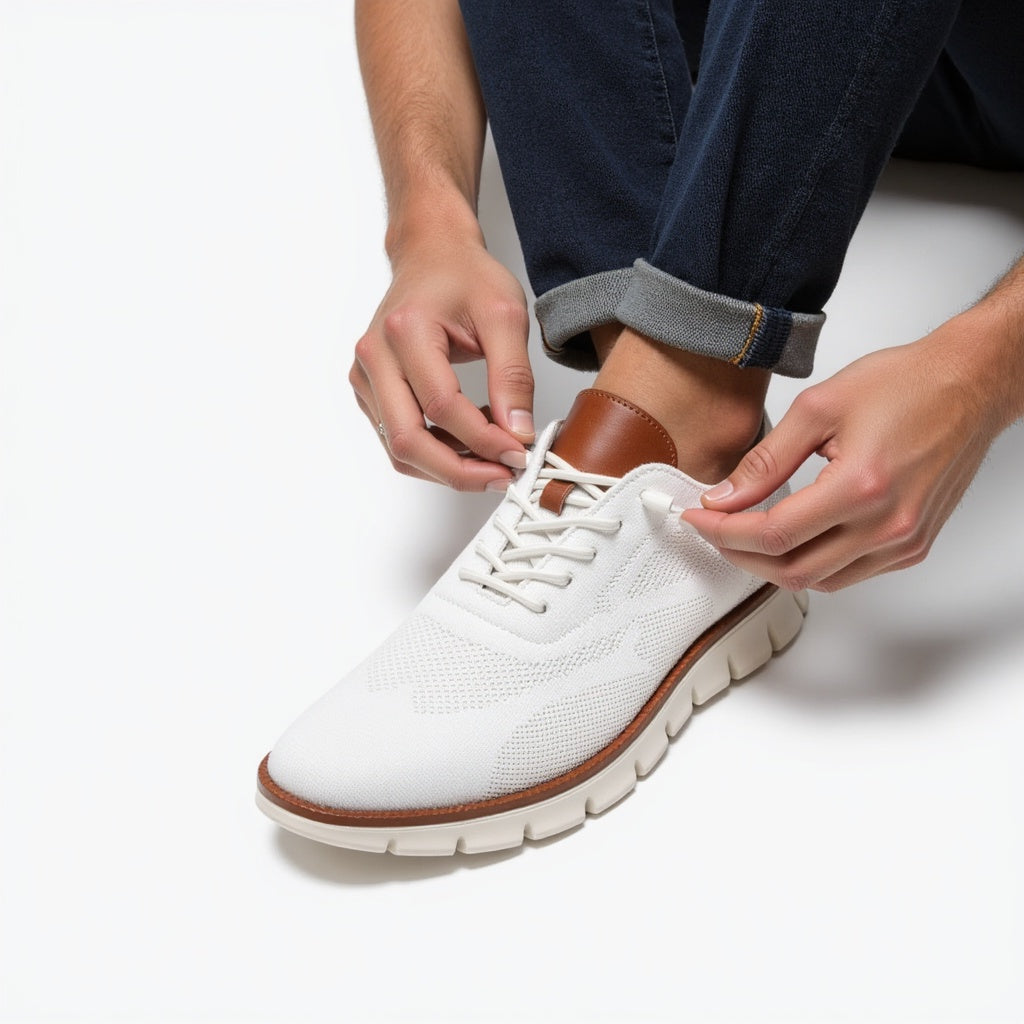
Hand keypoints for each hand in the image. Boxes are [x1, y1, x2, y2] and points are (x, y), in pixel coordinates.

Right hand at [350, 239, 534, 490]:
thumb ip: (513, 376)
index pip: (442, 406)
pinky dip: (434, 452)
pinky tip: (468, 442)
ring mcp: (366, 377)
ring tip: (491, 463)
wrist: (432, 254)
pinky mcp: (369, 391)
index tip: (519, 453)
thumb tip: (518, 433)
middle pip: (408, 440)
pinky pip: (397, 438)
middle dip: (460, 470)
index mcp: (405, 331)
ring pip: (399, 449)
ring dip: (447, 467)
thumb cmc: (464, 276)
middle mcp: (375, 356)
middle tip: (502, 476)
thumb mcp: (505, 316)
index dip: (483, 440)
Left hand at [681, 321, 1007, 591]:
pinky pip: (849, 574)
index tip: (698, 517)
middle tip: (713, 528)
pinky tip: (791, 539)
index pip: (773, 533)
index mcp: (862, 487)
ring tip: (744, 535)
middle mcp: (888, 524)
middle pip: (792, 569)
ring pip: (819, 581)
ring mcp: (904, 541)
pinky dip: (812, 564)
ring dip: (773, 565)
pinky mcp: (913, 545)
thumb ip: (765, 461)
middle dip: (740, 554)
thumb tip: (724, 496)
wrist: (968, 384)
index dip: (724, 531)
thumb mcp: (818, 409)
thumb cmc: (906, 384)